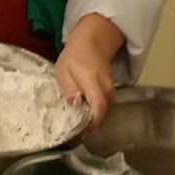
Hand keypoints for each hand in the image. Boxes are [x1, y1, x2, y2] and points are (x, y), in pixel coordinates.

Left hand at [56, 14, 124, 129]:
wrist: (92, 42)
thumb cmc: (74, 55)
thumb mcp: (63, 70)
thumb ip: (69, 87)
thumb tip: (74, 104)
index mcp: (93, 81)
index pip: (98, 107)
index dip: (92, 122)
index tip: (81, 132)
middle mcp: (106, 87)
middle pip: (100, 112)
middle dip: (88, 122)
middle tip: (73, 127)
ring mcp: (111, 89)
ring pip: (102, 109)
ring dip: (90, 115)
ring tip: (76, 118)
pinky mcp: (111, 90)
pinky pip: (103, 104)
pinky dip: (94, 108)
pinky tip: (83, 108)